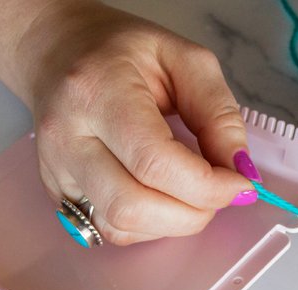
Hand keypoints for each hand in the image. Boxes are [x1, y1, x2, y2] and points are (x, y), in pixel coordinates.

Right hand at [18, 2, 256, 244]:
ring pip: (119, 227)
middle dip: (192, 213)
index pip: (155, 162)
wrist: (56, 52)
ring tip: (188, 192)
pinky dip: (147, 225)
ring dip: (170, 223)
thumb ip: (219, 112)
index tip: (241, 185)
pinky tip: (160, 197)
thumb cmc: (121, 52)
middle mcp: (66, 137)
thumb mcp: (184, 59)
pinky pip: (107, 229)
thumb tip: (240, 170)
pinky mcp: (57, 194)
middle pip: (133, 206)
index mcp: (97, 92)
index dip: (208, 186)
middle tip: (218, 194)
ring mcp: (56, 171)